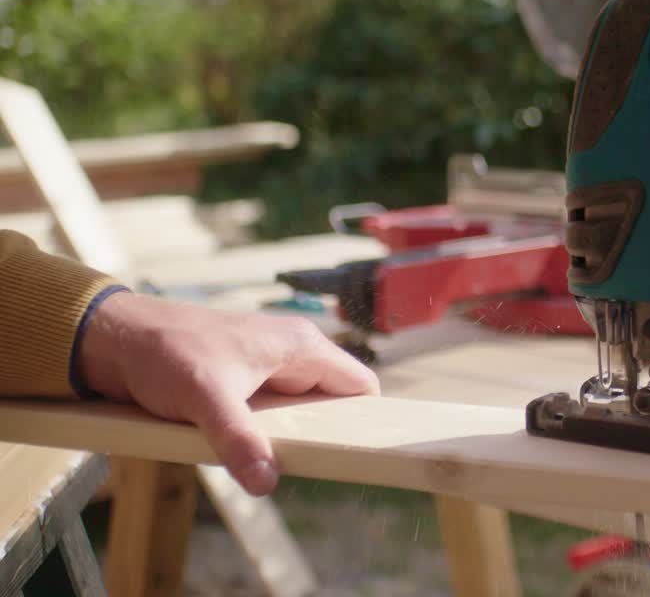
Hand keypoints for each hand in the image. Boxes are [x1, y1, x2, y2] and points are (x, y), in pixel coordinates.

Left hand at [79, 292, 379, 495]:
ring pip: (301, 410)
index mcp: (300, 345)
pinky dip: (265, 431)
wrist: (115, 339)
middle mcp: (292, 353)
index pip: (360, 384)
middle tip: (304, 461)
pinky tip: (248, 446)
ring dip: (289, 434)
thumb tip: (267, 480)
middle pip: (332, 403)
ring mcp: (270, 366)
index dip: (364, 419)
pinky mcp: (247, 380)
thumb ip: (238, 439)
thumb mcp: (205, 398)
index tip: (353, 451)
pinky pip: (274, 413)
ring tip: (272, 455)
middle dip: (322, 433)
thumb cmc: (164, 352)